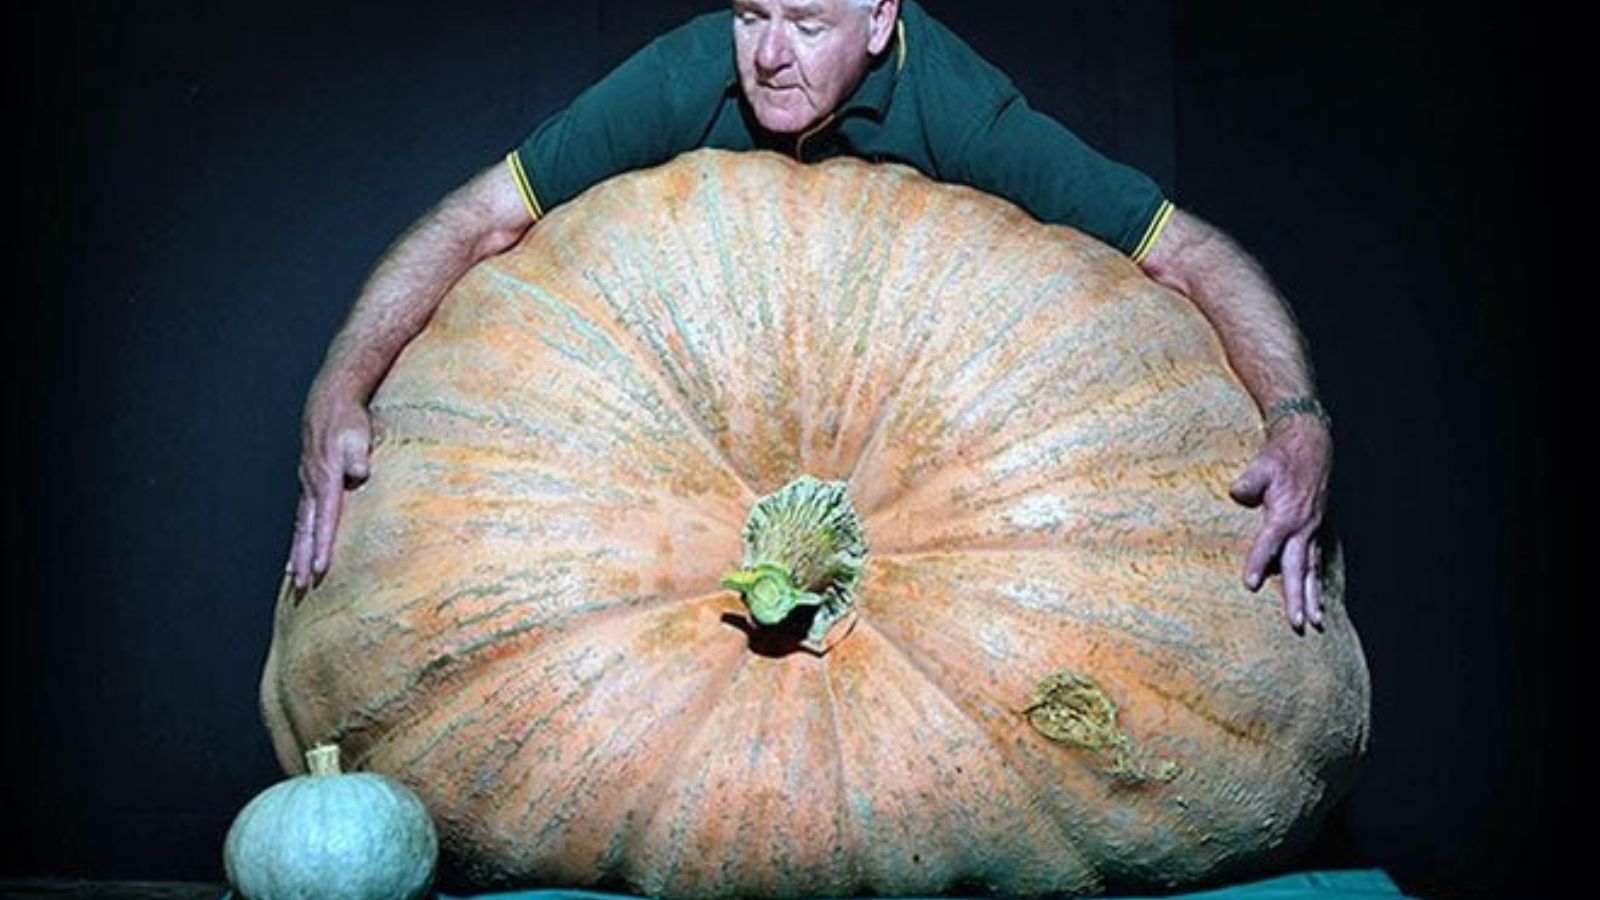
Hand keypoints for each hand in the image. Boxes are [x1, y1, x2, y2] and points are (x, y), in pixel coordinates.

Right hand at [288, 395, 372, 588]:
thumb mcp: (358, 434)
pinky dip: (299, 535)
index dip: (323, 544)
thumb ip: (359, 455)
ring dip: (297, 551)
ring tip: (294, 577)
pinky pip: (302, 515)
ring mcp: (307, 485)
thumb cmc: (348, 420)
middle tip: (302, 585)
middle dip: (303, 557)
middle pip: (306, 528)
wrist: (329, 402)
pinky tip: (297, 549)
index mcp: (325, 477)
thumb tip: (360, 473)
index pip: (326, 518)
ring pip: (300, 525)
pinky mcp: (308, 483)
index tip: (320, 567)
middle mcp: (311, 485)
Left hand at [1228, 414, 1332, 632]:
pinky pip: (1318, 562)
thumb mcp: (1262, 464)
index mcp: (1286, 514)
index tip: (1249, 584)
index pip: (1269, 544)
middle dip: (1296, 597)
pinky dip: (1317, 583)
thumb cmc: (1282, 456)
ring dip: (1312, 597)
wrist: (1311, 444)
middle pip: (1297, 568)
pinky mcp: (1317, 530)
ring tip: (1314, 623)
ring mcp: (1313, 530)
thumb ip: (1248, 483)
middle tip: (1297, 623)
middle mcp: (1303, 527)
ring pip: (1312, 570)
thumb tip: (1237, 494)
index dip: (1258, 563)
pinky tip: (1318, 602)